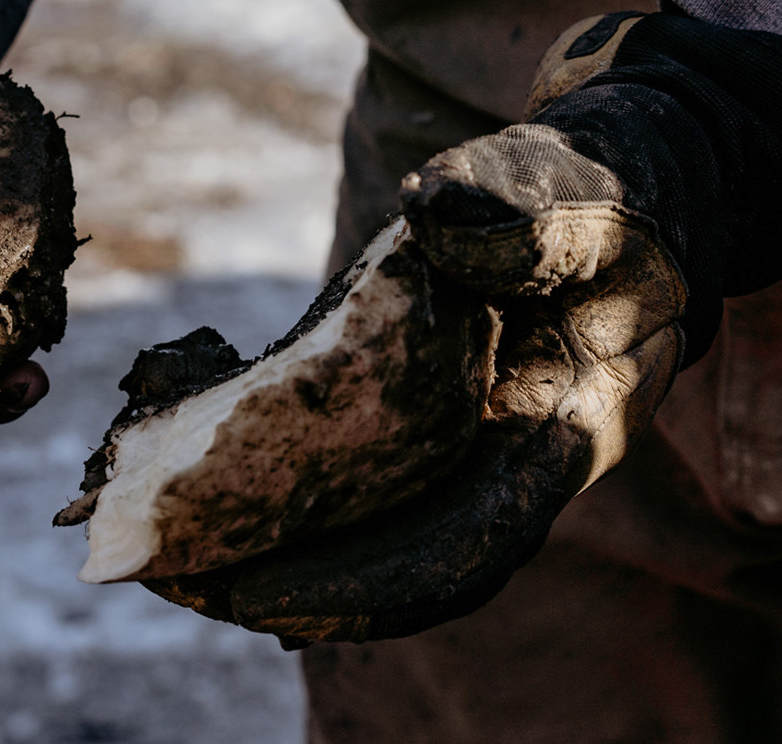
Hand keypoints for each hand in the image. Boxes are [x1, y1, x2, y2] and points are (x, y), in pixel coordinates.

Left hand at [154, 128, 684, 644]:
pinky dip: (291, 492)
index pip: (470, 542)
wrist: (615, 187)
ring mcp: (476, 447)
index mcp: (568, 431)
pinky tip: (204, 491)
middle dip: (296, 585)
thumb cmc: (606, 189)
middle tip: (175, 584)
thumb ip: (525, 207)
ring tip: (166, 562)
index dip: (369, 583)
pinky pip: (362, 476)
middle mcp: (519, 462)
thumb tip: (433, 211)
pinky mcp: (431, 420)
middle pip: (410, 563)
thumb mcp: (584, 190)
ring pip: (382, 531)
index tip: (261, 594)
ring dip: (283, 552)